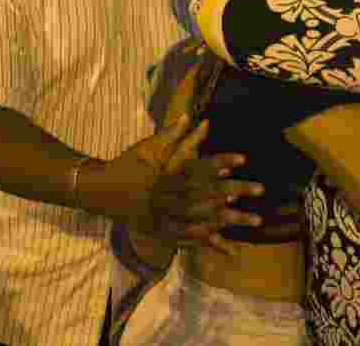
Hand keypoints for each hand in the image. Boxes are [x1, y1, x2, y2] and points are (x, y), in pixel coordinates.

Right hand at [85, 64, 265, 244]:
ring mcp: (164, 216)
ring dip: (229, 222)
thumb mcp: (147, 147)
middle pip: (206, 198)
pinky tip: (227, 245)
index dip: (220, 161)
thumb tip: (188, 114)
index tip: (242, 159)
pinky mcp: (161, 229)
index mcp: (166, 175)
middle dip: (235, 196)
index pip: (198, 168)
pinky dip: (208, 240)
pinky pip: (188, 238)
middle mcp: (168, 197)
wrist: (99, 191)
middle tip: (261, 193)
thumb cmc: (125, 165)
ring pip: (201, 222)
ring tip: (253, 221)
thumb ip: (170, 134)